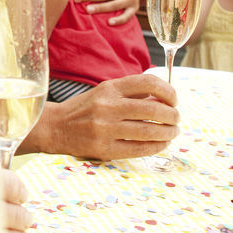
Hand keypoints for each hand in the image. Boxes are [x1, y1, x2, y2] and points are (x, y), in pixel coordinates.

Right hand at [31, 74, 178, 159]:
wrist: (56, 127)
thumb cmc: (85, 108)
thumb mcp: (105, 92)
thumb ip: (131, 93)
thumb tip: (164, 98)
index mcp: (109, 88)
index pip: (147, 83)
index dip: (167, 91)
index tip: (173, 99)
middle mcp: (108, 106)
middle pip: (153, 110)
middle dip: (172, 115)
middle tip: (177, 119)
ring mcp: (105, 128)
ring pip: (149, 131)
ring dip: (168, 133)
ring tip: (173, 132)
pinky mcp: (104, 148)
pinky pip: (139, 149)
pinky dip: (156, 147)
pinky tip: (161, 144)